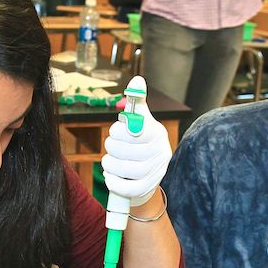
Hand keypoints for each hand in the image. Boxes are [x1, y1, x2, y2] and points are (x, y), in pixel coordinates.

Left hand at [101, 77, 171, 205]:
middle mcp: (160, 153)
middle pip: (131, 151)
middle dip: (113, 148)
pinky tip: (110, 177)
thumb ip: (137, 103)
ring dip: (112, 165)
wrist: (147, 174)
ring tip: (107, 161)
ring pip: (129, 170)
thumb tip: (137, 79)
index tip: (115, 130)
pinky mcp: (147, 188)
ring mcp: (155, 172)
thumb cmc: (140, 142)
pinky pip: (130, 188)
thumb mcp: (141, 121)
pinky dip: (116, 183)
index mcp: (157, 134)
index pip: (137, 131)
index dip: (120, 131)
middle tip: (109, 146)